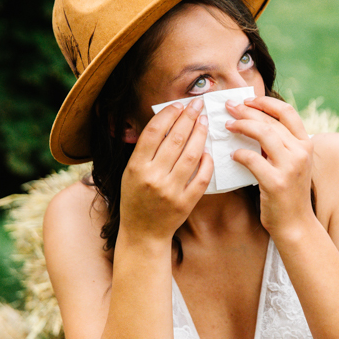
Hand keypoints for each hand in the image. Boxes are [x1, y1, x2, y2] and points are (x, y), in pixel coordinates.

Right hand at [120, 99, 212, 242]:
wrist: (143, 233)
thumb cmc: (135, 199)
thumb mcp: (130, 173)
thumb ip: (145, 152)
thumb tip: (166, 122)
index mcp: (136, 167)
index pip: (154, 133)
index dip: (168, 115)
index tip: (178, 105)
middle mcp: (153, 177)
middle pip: (175, 140)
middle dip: (188, 118)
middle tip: (197, 105)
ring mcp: (171, 191)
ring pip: (191, 155)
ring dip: (200, 135)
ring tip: (204, 122)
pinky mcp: (186, 203)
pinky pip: (201, 178)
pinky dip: (207, 162)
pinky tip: (207, 151)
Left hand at [225, 95, 314, 238]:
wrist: (295, 225)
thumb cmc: (288, 193)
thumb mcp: (291, 164)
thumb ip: (279, 145)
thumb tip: (253, 124)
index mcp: (306, 143)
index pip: (287, 112)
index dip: (265, 102)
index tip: (247, 100)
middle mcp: (301, 152)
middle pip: (271, 121)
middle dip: (246, 111)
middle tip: (228, 107)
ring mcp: (290, 167)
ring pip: (263, 134)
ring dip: (242, 126)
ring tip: (227, 125)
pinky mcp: (276, 182)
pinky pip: (253, 160)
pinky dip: (240, 154)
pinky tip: (232, 155)